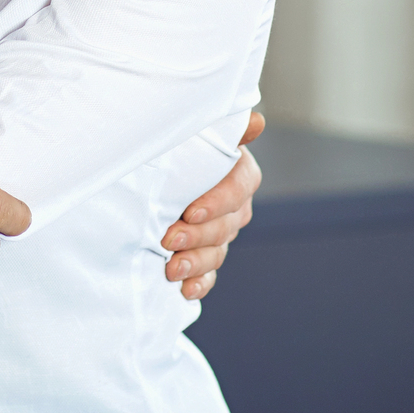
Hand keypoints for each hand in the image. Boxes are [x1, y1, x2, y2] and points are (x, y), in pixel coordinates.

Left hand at [162, 111, 264, 300]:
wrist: (157, 172)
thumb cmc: (183, 147)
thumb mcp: (199, 135)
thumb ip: (227, 130)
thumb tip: (256, 122)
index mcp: (238, 173)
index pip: (238, 188)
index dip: (217, 202)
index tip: (191, 211)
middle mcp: (235, 206)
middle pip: (226, 225)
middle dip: (198, 235)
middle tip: (169, 238)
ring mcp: (222, 233)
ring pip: (217, 252)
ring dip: (195, 263)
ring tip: (171, 269)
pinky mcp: (207, 254)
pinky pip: (209, 274)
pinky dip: (199, 284)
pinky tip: (185, 290)